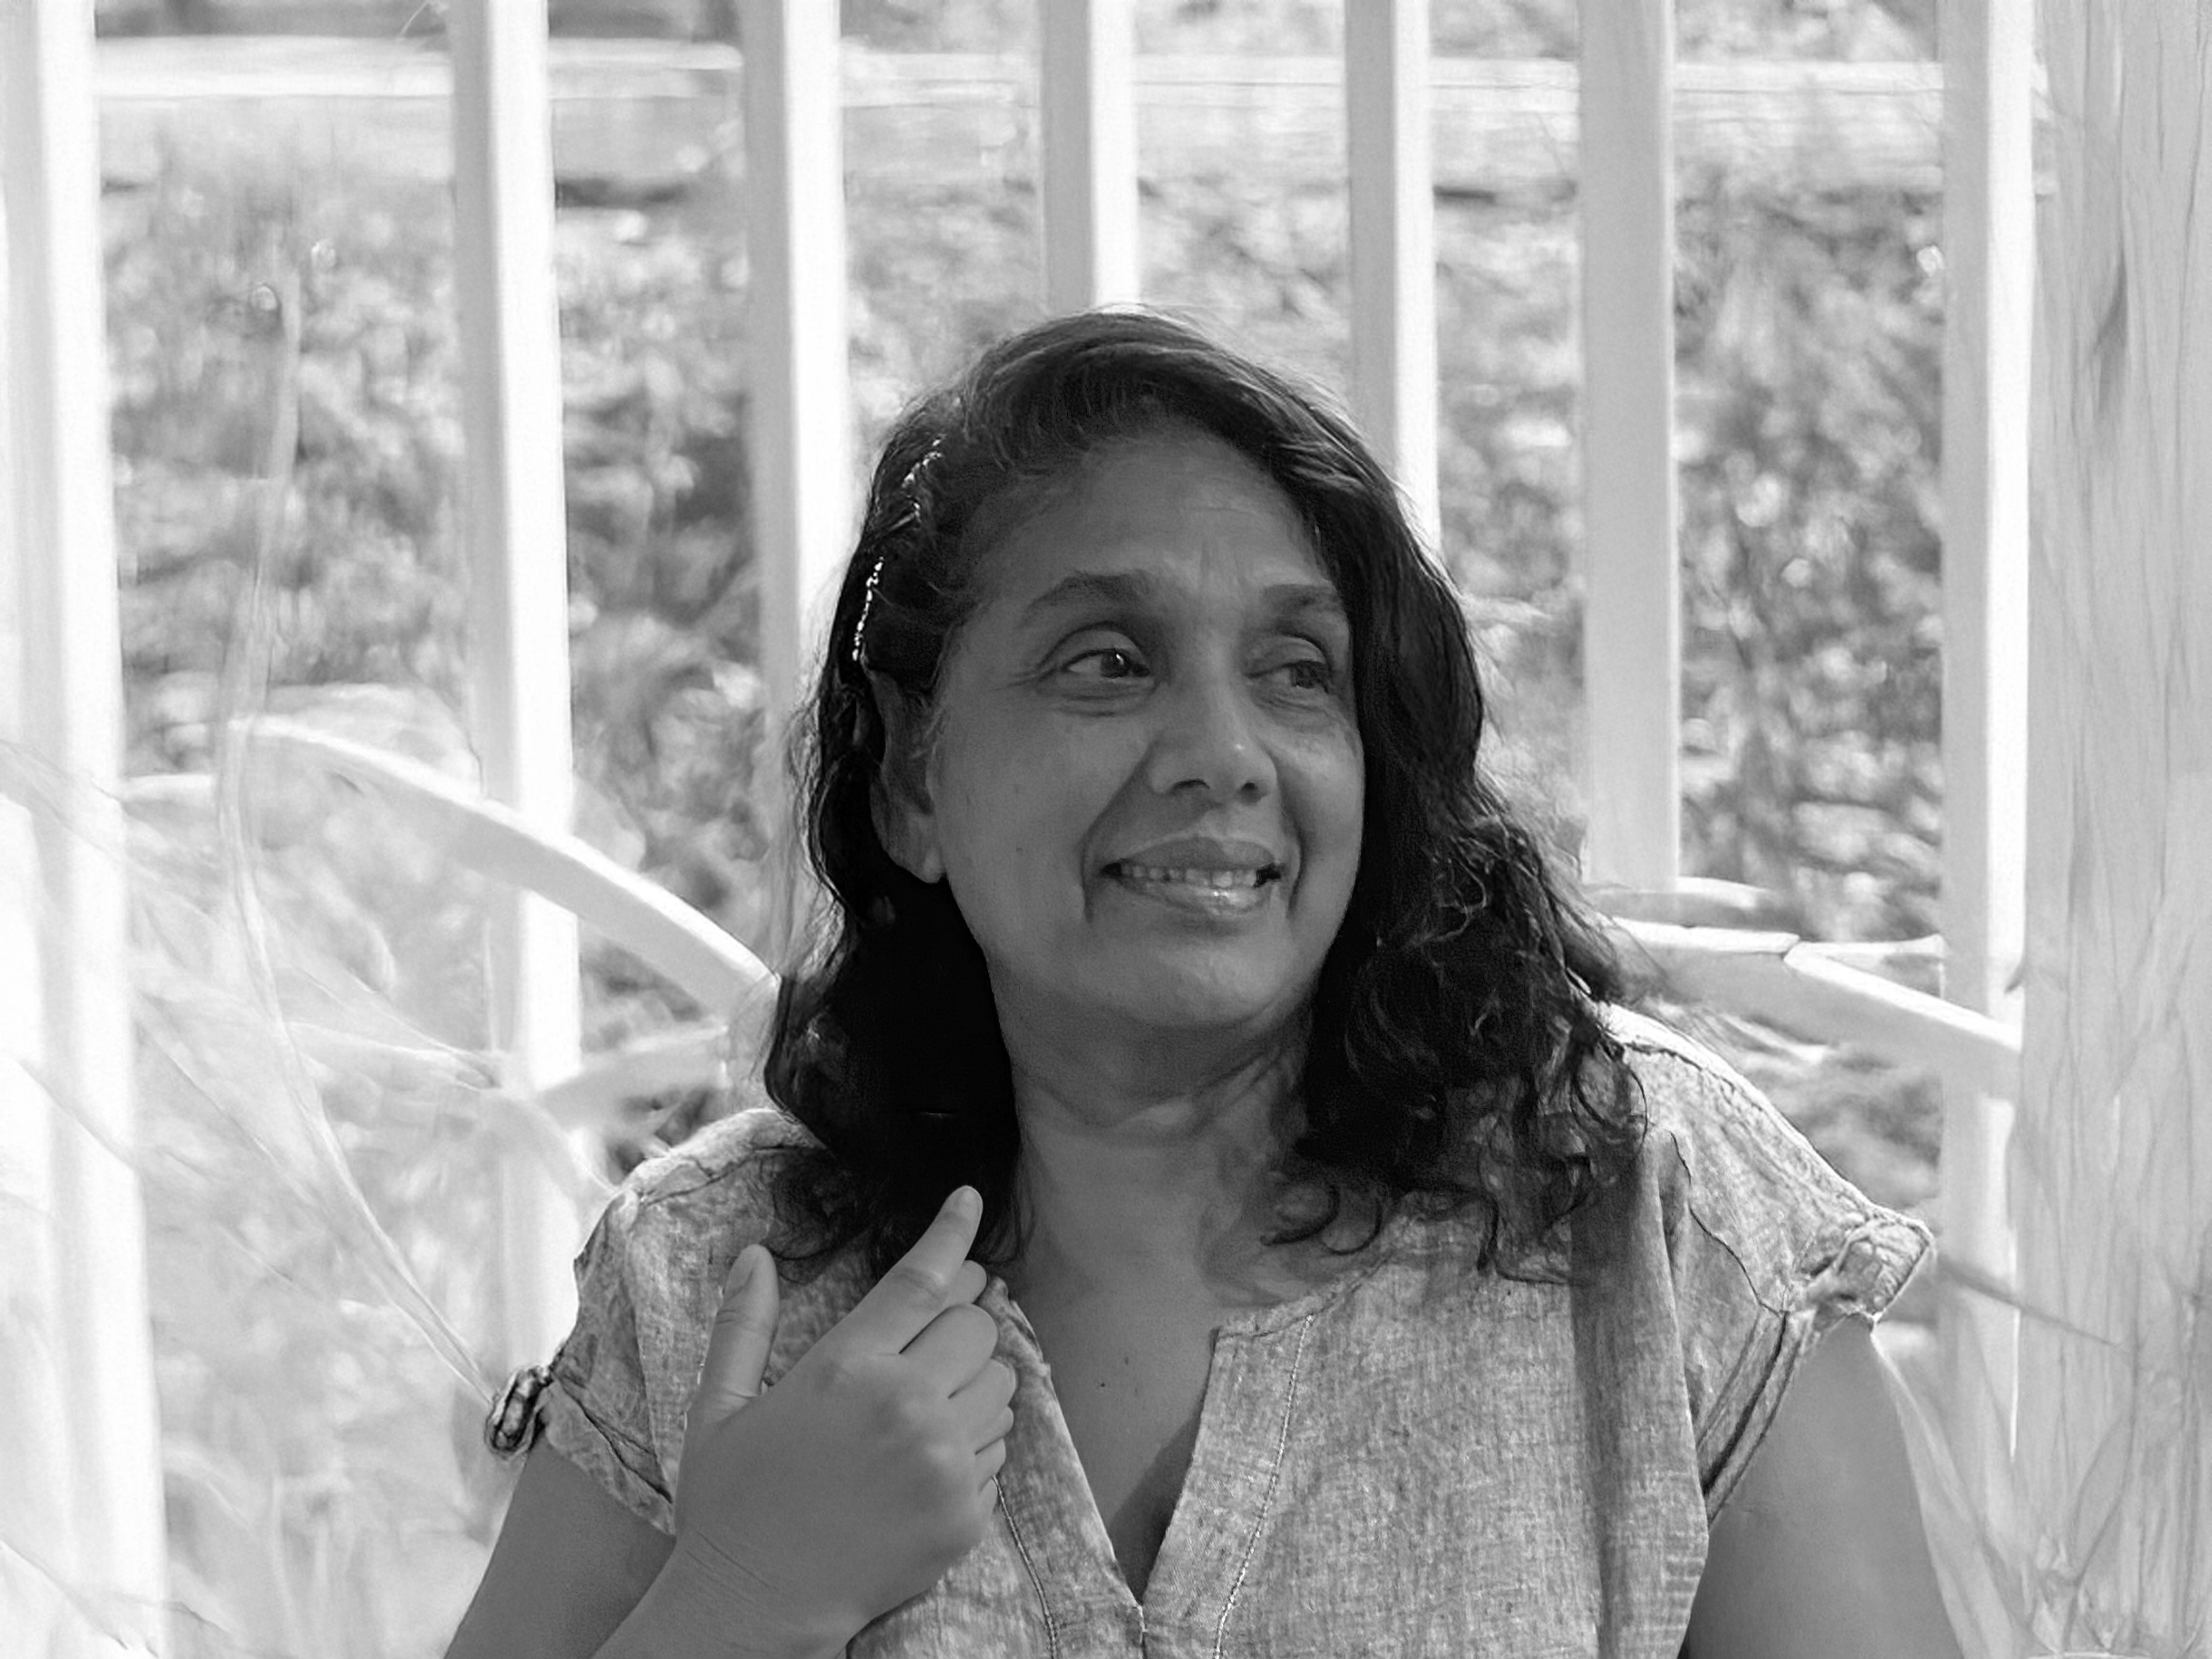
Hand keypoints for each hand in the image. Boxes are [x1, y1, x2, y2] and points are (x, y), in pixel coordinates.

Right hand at [668, 1186, 1016, 1651]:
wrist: (756, 1608)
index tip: (970, 1199)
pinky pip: (999, 1446)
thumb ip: (743, 1325)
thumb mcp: (718, 1407)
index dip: (953, 1232)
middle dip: (960, 1323)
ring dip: (973, 1381)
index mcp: (846, 1369)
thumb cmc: (732, 1504)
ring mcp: (943, 1463)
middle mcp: (906, 1407)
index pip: (923, 1279)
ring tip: (923, 1407)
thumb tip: (755, 1254)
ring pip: (1001, 1383)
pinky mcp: (967, 1513)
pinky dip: (975, 1442)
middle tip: (926, 1343)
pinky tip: (926, 1461)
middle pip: (978, 1326)